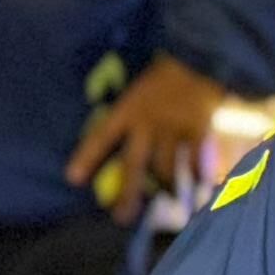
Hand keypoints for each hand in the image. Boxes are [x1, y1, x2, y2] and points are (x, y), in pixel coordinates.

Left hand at [68, 56, 230, 218]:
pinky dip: (198, 178)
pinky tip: (200, 190)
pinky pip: (196, 162)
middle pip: (134, 165)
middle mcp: (148, 123)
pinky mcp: (199, 131)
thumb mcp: (139, 89)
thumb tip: (118, 142)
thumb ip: (130, 115)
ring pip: (166, 169)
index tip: (72, 179)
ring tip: (168, 203)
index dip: (87, 158)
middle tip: (121, 218)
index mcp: (129, 110)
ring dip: (165, 189)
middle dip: (128, 193)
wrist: (201, 56)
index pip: (102, 137)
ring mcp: (174, 129)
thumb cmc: (166, 73)